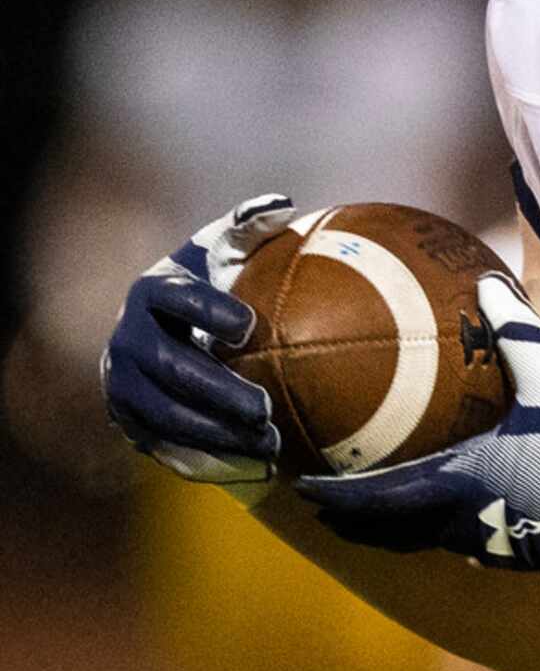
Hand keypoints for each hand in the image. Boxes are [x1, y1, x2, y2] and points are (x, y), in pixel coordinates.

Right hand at [101, 194, 294, 491]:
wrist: (164, 335)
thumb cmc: (211, 284)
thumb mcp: (222, 252)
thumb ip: (249, 227)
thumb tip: (283, 203)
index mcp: (152, 293)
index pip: (174, 299)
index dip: (208, 311)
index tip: (251, 326)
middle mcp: (129, 341)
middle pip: (170, 370)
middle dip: (217, 391)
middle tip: (265, 406)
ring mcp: (125, 387)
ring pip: (167, 417)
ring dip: (218, 434)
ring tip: (271, 443)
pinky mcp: (134, 425)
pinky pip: (169, 448)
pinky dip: (212, 460)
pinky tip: (258, 467)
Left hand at [297, 274, 539, 579]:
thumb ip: (516, 331)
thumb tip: (486, 282)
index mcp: (460, 482)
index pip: (376, 499)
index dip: (332, 496)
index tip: (297, 485)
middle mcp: (465, 521)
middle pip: (390, 531)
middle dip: (351, 518)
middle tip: (319, 503)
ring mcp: (494, 543)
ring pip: (425, 539)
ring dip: (392, 527)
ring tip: (373, 507)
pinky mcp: (523, 550)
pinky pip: (462, 539)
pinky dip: (435, 526)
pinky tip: (449, 509)